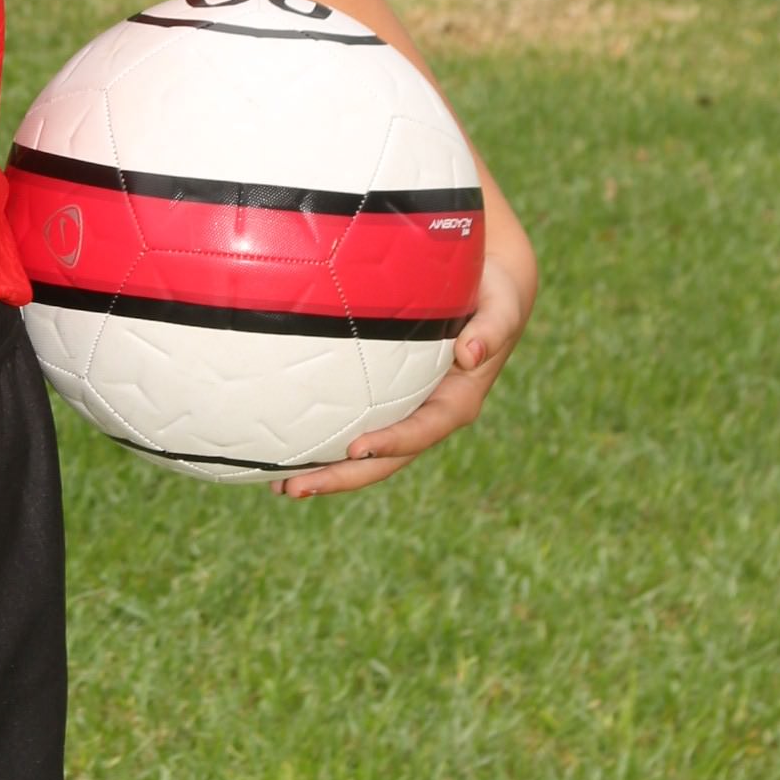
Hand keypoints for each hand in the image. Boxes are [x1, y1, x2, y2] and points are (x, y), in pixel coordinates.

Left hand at [279, 223, 535, 498]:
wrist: (490, 292)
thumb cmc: (494, 296)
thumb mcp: (500, 307)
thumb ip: (492, 329)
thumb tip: (472, 352)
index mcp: (457, 401)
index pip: (421, 431)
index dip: (390, 443)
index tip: (355, 450)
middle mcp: (429, 415)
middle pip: (385, 458)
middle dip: (342, 477)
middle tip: (293, 487)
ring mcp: (407, 412)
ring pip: (366, 454)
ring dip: (325, 471)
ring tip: (278, 485)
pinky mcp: (389, 401)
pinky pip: (355, 427)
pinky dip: (325, 444)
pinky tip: (285, 451)